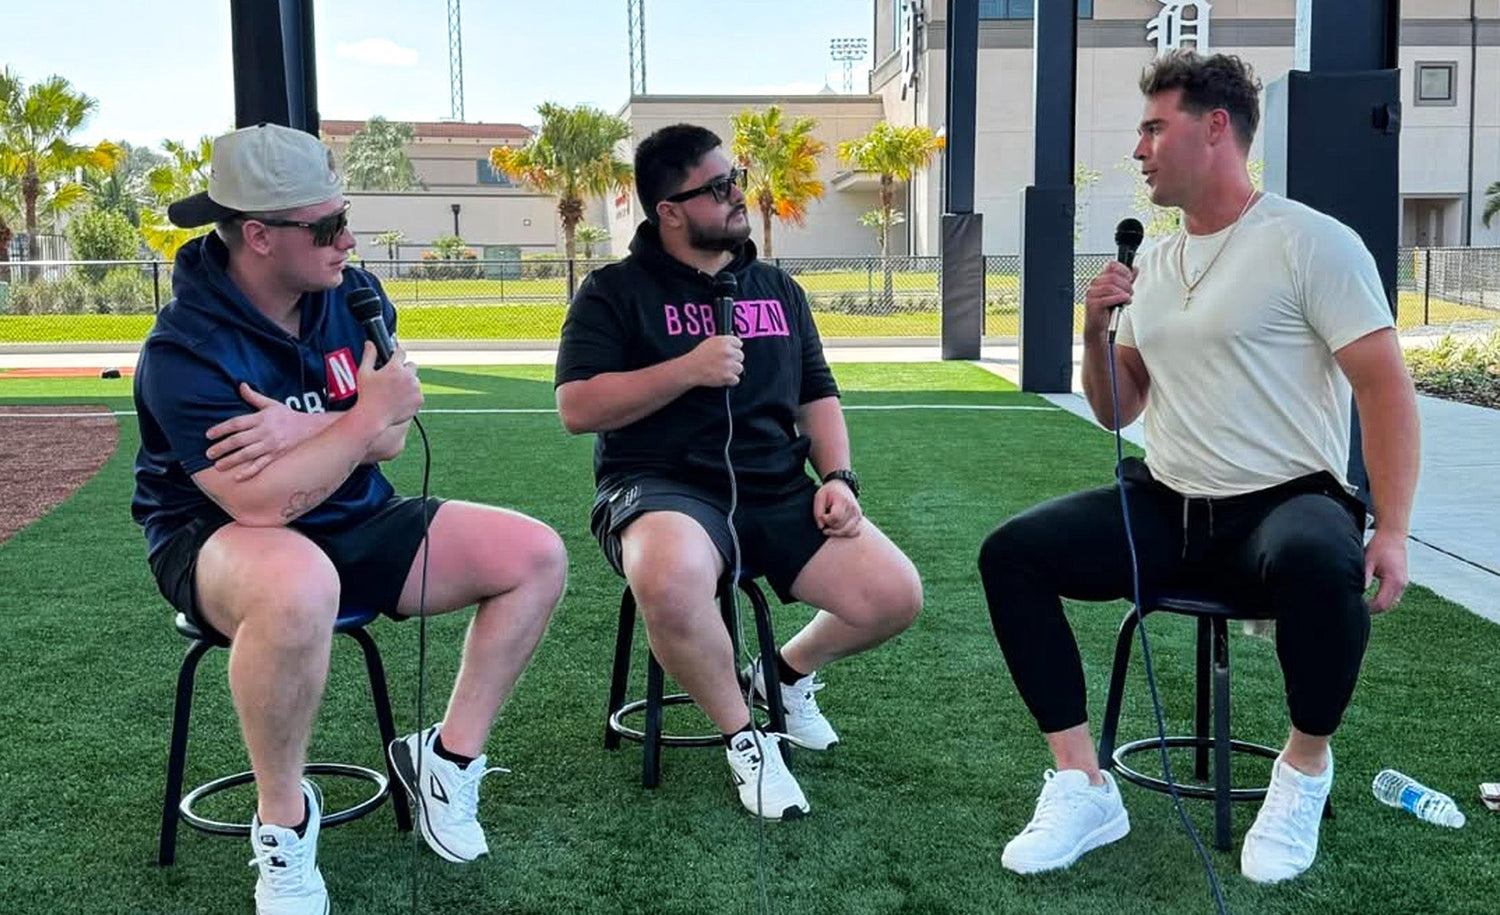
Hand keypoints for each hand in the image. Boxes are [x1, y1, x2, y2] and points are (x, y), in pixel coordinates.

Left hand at [205, 383, 323, 480]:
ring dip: (231, 460)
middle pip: (239, 440)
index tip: (209, 435)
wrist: (311, 429)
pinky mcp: (277, 456)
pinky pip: (261, 465)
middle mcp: (265, 432)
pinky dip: (249, 472)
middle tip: (209, 453)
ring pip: (247, 454)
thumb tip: (241, 386)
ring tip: (217, 466)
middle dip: (222, 447)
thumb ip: (254, 397)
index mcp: (262, 418)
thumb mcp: (272, 404)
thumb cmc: (288, 416)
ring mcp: (271, 445)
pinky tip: (237, 477)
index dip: (221, 429)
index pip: (236, 423)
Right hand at [354, 341, 422, 427]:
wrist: (373, 417)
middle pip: (411, 365)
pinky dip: (411, 396)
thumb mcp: (364, 373)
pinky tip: (399, 400)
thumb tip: (371, 342)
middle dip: (404, 369)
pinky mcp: (419, 400)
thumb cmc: (366, 395)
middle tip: (393, 378)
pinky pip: (418, 394)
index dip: (396, 353)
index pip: (401, 352)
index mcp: (395, 368)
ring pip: (415, 381)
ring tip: (395, 391)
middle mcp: (408, 377)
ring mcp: (415, 389)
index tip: (394, 356)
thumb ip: (369, 355)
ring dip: (408, 383)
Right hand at [683, 335, 743, 387]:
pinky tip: (722, 376)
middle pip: (740, 356)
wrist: (690, 369)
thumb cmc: (698, 356)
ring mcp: (729, 365)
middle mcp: (728, 352)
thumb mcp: (711, 341)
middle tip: (724, 362)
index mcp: (725, 341)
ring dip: (732, 370)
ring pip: (739, 368)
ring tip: (722, 370)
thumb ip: (724, 342)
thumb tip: (736, 343)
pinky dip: (730, 380)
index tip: (729, 352)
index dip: (733, 348)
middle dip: (733, 359)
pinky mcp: (727, 377)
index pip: (739, 343)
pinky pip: (736, 379)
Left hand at [813, 480, 861, 537]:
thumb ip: (817, 512)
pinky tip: (838, 530)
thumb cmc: (828, 491)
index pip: (835, 517)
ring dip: (837, 532)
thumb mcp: (819, 497)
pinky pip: (854, 532)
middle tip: (825, 520)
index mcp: (843, 501)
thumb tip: (821, 527)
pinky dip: (846, 534)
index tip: (823, 515)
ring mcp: (858, 514)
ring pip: (848, 531)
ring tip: (829, 528)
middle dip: (830, 527)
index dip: (826, 519)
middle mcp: (853, 508)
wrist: (841, 485)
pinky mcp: (859, 518)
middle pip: (841, 526)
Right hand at [1084, 261, 1136, 338]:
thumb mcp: (1120, 292)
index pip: (1111, 265)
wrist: (1099, 326)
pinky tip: (1124, 301)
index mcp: (1101, 279)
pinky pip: (1107, 298)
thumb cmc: (1108, 309)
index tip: (1130, 278)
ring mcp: (1092, 294)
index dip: (1124, 270)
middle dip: (1126, 284)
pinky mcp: (1093, 304)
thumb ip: (1127, 280)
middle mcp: (1095, 284)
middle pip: (1113, 276)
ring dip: (1123, 292)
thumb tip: (1135, 269)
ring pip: (1110, 286)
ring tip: (1128, 298)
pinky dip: (1119, 298)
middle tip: (1130, 292)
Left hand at [1364, 529, 1408, 612]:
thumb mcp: (1368, 561)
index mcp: (1394, 580)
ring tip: (1364, 604)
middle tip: (1358, 608)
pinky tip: (1372, 598)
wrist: (1393, 536)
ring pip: (1392, 603)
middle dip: (1373, 609)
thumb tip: (1359, 591)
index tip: (1356, 606)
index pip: (1381, 604)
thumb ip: (1364, 577)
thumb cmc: (1379, 547)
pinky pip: (1394, 597)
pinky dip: (1384, 600)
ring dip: (1379, 605)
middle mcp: (1402, 584)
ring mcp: (1404, 583)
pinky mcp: (1403, 581)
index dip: (1368, 608)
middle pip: (1387, 607)